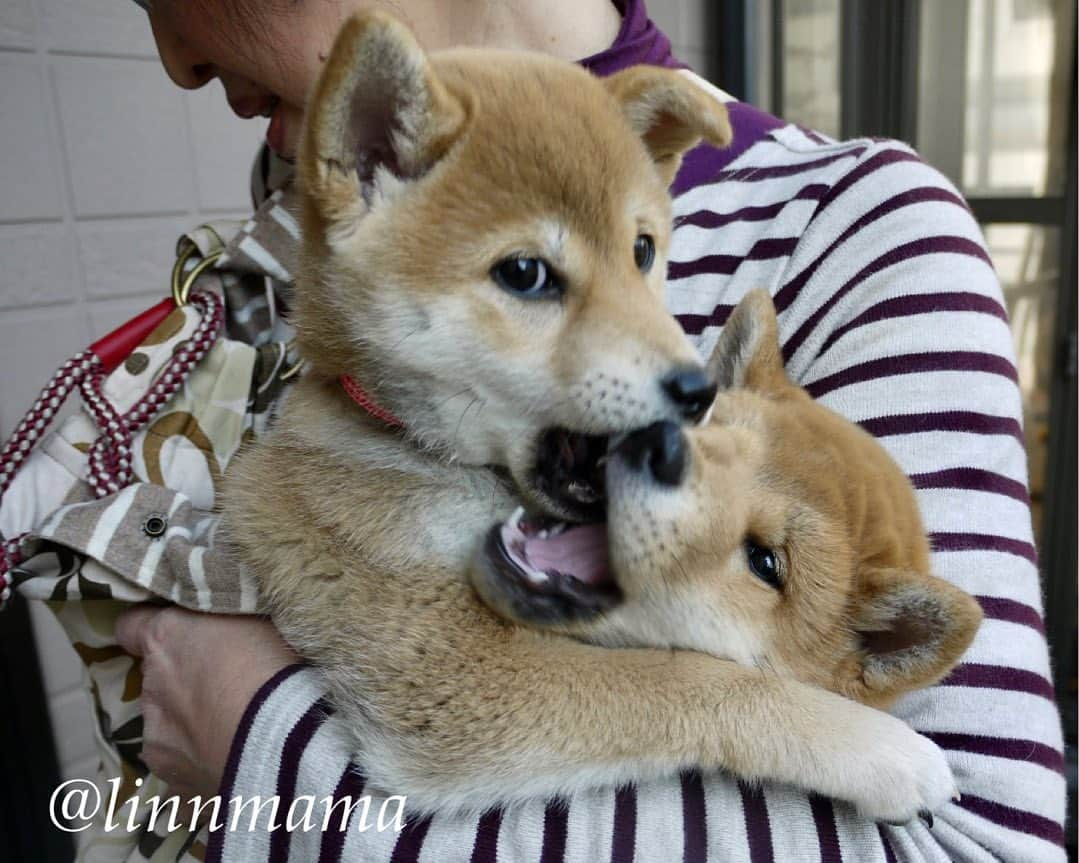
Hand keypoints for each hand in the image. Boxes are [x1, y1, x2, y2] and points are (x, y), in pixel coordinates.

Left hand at [115, 605, 298, 800]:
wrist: (287, 738)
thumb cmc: (277, 663)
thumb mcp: (254, 615)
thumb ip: (222, 619)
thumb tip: (219, 619)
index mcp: (164, 641)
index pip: (131, 626)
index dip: (152, 630)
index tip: (176, 635)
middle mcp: (151, 691)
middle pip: (158, 682)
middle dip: (186, 684)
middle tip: (232, 687)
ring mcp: (159, 744)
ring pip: (169, 730)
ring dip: (194, 728)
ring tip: (239, 732)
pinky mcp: (177, 787)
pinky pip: (187, 776)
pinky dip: (206, 769)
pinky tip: (238, 765)